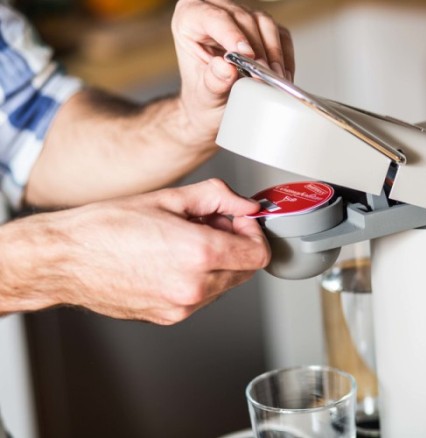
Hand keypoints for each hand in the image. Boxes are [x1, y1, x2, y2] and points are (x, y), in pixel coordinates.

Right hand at [0, 179, 270, 323]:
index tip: (238, 221)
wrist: (64, 259)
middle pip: (245, 271)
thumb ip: (218, 198)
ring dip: (217, 262)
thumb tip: (246, 206)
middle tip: (210, 225)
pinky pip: (200, 297)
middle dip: (236, 245)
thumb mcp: (168, 198)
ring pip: (224, 285)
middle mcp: (194, 286)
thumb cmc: (105, 227)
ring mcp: (181, 307)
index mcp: (198, 254)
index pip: (258, 253)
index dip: (253, 232)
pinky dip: (198, 278)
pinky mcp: (167, 317)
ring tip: (183, 241)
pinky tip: (171, 259)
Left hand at [172, 0, 294, 147]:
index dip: (231, 33)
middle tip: (263, 76)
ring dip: (274, 53)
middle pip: (243, 18)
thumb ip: (213, 82)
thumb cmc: (203, 99)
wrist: (215, 109)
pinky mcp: (263, 30)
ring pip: (265, 24)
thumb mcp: (204, 96)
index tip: (247, 55)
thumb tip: (225, 67)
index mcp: (189, 20)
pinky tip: (279, 76)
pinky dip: (284, 56)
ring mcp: (242, 19)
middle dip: (257, 49)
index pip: (212, 17)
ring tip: (273, 78)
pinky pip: (281, 35)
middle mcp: (215, 12)